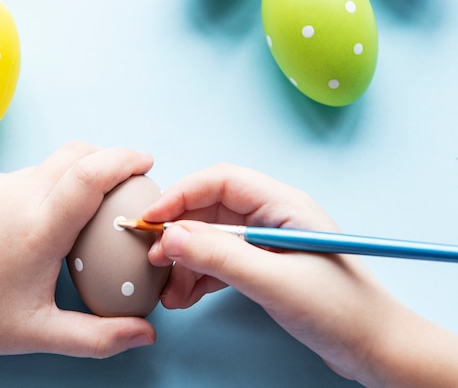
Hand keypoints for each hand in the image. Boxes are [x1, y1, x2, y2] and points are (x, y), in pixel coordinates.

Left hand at [0, 141, 155, 386]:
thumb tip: (146, 334)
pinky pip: (18, 177)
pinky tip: (28, 226)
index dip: (124, 159)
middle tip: (124, 179)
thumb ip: (100, 337)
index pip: (91, 174)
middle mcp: (16, 195)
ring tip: (74, 215)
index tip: (146, 162)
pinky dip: (39, 190)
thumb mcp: (39, 333)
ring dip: (71, 178)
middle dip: (107, 158)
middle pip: (75, 154)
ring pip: (46, 166)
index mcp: (39, 227)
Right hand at [145, 163, 457, 386]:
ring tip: (172, 291)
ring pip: (211, 237)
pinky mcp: (264, 266)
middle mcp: (272, 216)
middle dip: (180, 233)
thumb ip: (220, 257)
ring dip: (187, 260)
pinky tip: (187, 296)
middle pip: (211, 209)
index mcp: (283, 204)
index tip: (152, 217)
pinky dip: (200, 276)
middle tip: (156, 259)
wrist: (375, 348)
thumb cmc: (340, 310)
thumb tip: (171, 237)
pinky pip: (221, 261)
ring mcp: (267, 242)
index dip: (182, 194)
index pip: (221, 180)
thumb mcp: (274, 281)